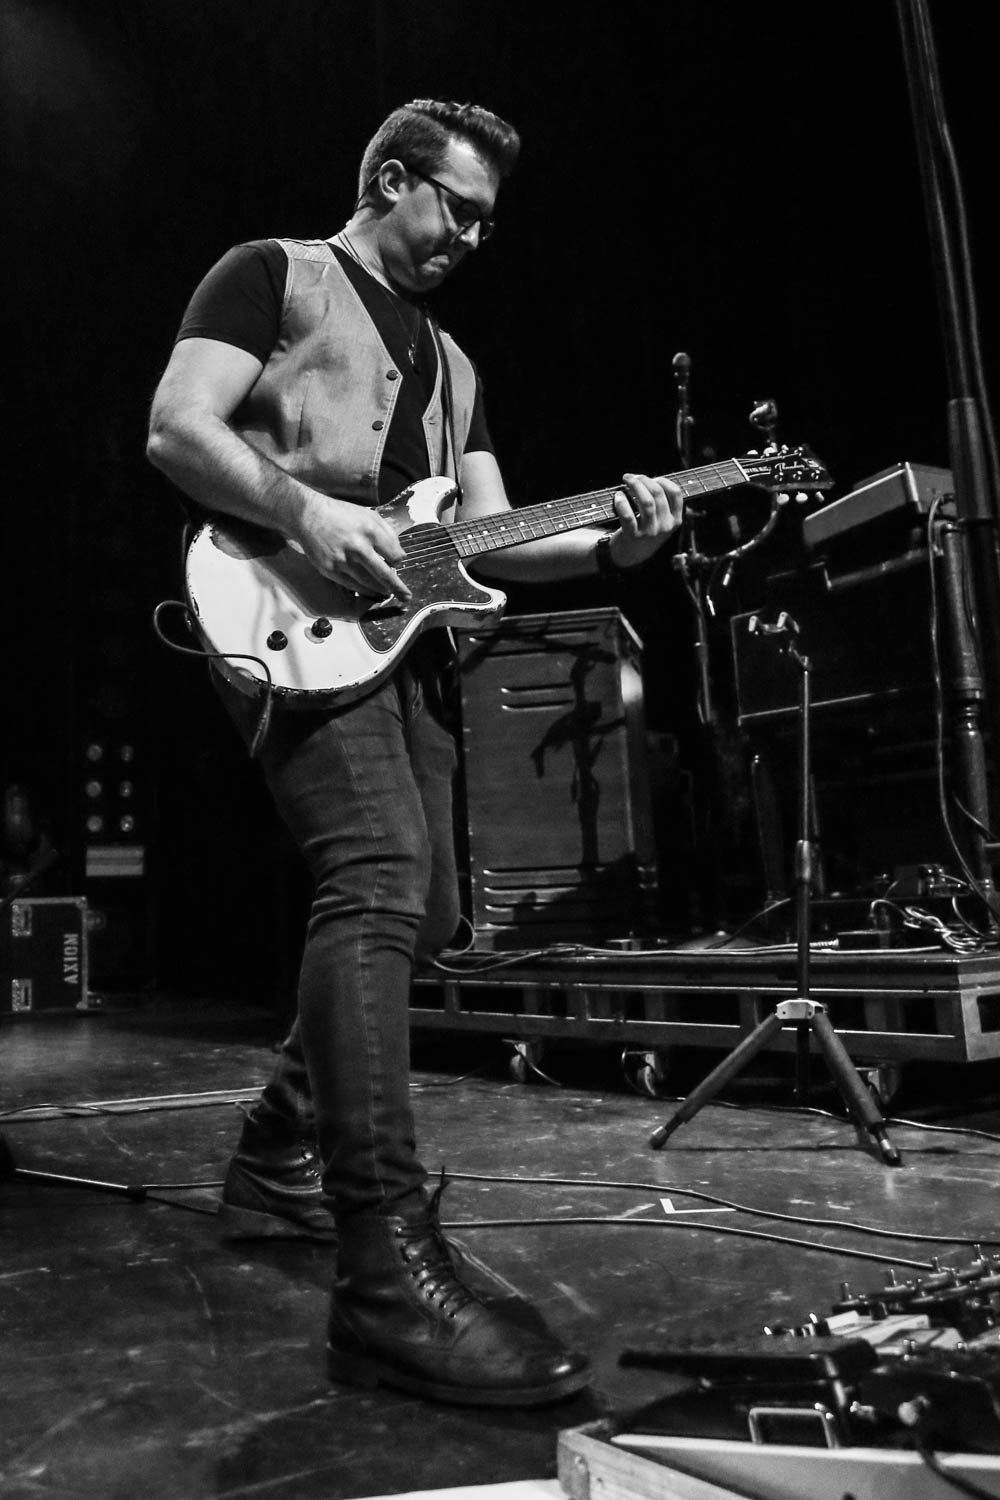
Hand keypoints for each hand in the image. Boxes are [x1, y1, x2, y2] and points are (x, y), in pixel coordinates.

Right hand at [296, 492, 411, 601]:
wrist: (309, 515)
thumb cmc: (340, 514)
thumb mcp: (369, 514)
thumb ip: (387, 533)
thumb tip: (399, 555)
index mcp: (370, 530)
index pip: (395, 555)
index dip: (398, 561)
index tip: (396, 563)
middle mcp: (358, 546)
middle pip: (384, 574)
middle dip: (398, 588)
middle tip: (406, 597)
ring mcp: (343, 560)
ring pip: (369, 583)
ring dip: (380, 590)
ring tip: (388, 593)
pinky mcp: (330, 569)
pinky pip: (352, 585)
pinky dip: (364, 590)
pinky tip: (370, 591)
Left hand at [608, 473, 683, 567]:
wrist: (631, 555)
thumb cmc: (645, 530)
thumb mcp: (661, 520)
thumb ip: (661, 503)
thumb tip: (647, 479)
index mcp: (675, 520)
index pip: (676, 494)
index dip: (663, 481)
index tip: (651, 478)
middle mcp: (665, 526)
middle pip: (658, 494)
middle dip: (644, 480)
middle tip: (632, 477)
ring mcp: (650, 532)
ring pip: (646, 502)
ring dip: (635, 486)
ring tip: (626, 480)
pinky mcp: (634, 536)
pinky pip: (628, 516)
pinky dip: (622, 503)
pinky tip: (618, 495)